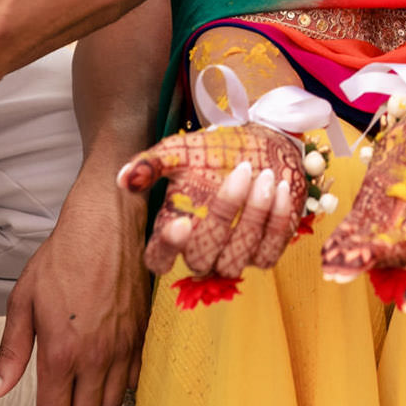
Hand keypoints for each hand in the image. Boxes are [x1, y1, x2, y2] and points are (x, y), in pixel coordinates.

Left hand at [0, 186, 150, 405]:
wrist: (107, 224)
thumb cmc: (66, 254)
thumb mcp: (23, 301)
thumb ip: (12, 352)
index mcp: (62, 352)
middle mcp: (97, 356)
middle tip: (53, 403)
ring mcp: (124, 347)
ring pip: (109, 404)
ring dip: (91, 402)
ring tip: (78, 384)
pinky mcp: (142, 335)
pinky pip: (134, 380)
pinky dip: (118, 384)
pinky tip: (105, 368)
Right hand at [119, 125, 306, 278]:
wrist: (262, 144)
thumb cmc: (215, 151)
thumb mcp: (181, 150)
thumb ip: (153, 163)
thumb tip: (124, 179)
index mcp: (175, 228)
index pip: (158, 259)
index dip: (166, 249)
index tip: (181, 223)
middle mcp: (200, 249)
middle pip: (200, 259)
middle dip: (222, 215)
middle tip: (242, 172)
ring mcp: (233, 256)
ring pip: (235, 260)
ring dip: (254, 217)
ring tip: (266, 176)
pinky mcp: (264, 254)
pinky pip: (268, 255)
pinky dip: (276, 223)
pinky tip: (281, 189)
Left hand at [319, 104, 405, 312]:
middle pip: (398, 254)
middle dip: (371, 263)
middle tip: (345, 273)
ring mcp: (396, 213)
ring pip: (372, 241)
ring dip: (351, 256)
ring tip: (331, 267)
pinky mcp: (376, 196)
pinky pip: (357, 222)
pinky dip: (342, 237)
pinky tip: (327, 253)